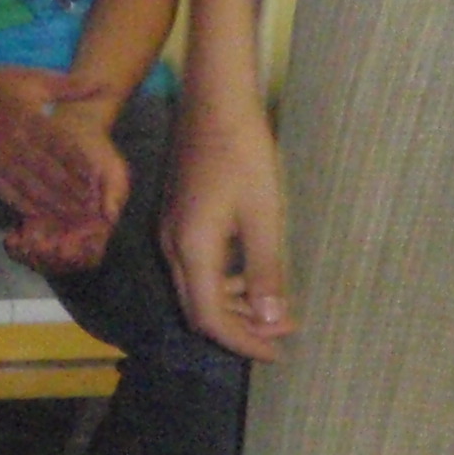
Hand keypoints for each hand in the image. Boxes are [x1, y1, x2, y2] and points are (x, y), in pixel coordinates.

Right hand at [0, 68, 118, 269]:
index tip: (99, 183)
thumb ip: (71, 86)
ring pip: (31, 189)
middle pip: (50, 173)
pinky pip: (8, 195)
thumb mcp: (33, 80)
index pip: (62, 148)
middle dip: (73, 193)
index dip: (81, 168)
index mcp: (29, 119)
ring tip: (75, 218)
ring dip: (55, 205)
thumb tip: (106, 84)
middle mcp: (14, 143)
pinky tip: (42, 216)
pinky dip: (27, 207)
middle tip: (93, 210)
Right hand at [164, 92, 296, 359]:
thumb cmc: (245, 153)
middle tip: (281, 335)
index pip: (211, 318)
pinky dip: (225, 281)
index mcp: (191, 249)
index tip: (277, 352)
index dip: (244, 341)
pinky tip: (253, 275)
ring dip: (234, 305)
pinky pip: (196, 266)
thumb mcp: (265, 214)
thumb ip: (266, 270)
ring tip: (275, 308)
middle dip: (240, 328)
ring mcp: (172, 230)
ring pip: (196, 288)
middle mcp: (172, 245)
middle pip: (198, 309)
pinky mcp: (179, 217)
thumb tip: (271, 321)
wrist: (216, 101)